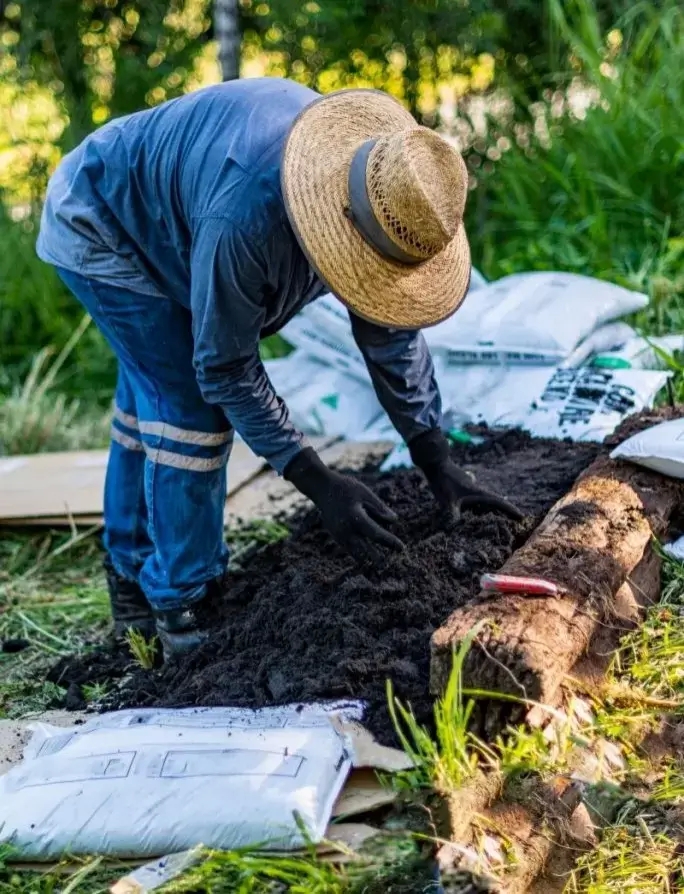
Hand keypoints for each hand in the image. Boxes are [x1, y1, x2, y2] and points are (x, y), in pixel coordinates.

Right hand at [284, 447, 404, 563]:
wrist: (322, 489)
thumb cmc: (346, 488)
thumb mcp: (365, 493)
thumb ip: (380, 508)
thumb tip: (394, 521)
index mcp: (355, 517)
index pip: (376, 534)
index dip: (390, 542)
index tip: (402, 548)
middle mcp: (345, 530)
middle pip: (365, 551)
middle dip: (379, 559)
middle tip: (392, 564)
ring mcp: (339, 535)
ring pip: (357, 554)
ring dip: (369, 558)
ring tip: (382, 563)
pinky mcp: (336, 537)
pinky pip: (351, 550)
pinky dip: (361, 554)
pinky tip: (370, 555)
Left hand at [409, 429, 522, 522]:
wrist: (435, 463)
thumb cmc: (443, 480)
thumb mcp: (447, 500)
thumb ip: (452, 513)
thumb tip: (454, 527)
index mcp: (478, 492)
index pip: (498, 502)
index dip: (510, 510)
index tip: (522, 517)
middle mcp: (477, 490)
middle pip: (495, 503)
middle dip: (504, 512)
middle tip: (515, 522)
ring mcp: (471, 488)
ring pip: (485, 502)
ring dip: (492, 510)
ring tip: (498, 521)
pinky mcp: (464, 488)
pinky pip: (476, 500)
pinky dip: (480, 507)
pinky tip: (475, 514)